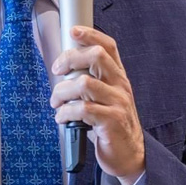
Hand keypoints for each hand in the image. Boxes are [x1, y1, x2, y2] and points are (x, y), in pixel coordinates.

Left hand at [50, 26, 144, 184]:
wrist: (129, 154)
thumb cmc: (110, 122)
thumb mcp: (105, 96)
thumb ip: (90, 79)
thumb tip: (63, 65)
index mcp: (117, 76)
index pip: (108, 46)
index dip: (91, 34)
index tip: (73, 31)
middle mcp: (120, 85)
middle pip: (96, 56)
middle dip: (70, 59)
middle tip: (57, 71)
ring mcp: (118, 102)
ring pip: (84, 84)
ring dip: (62, 92)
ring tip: (56, 102)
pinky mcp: (112, 121)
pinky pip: (83, 109)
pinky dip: (66, 113)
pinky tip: (62, 118)